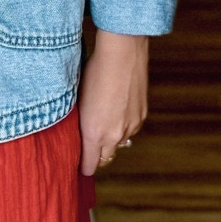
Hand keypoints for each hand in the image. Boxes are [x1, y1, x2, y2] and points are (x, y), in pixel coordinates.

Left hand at [78, 29, 148, 176]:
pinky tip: (117, 111)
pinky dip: (123, 126)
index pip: (90, 165)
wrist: (122, 54)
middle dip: (97, 156)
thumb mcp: (78, 101)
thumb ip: (81, 123)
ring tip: (103, 123)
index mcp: (94, 133)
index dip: (84, 167)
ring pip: (119, 144)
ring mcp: (131, 127)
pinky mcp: (142, 116)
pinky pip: (130, 130)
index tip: (80, 166)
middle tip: (89, 149)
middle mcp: (114, 135)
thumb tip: (80, 133)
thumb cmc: (94, 72)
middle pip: (105, 159)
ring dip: (111, 140)